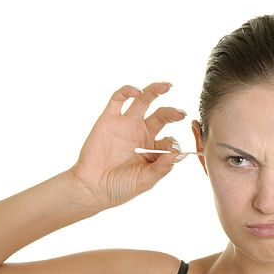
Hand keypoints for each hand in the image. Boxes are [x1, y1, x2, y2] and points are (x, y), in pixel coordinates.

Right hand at [69, 82, 186, 209]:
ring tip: (166, 86)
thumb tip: (180, 153)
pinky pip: (118, 99)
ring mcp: (125, 125)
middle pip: (161, 116)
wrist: (92, 187)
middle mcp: (141, 134)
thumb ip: (162, 167)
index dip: (173, 143)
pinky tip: (137, 91)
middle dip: (172, 113)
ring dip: (155, 91)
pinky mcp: (108, 119)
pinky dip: (127, 91)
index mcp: (152, 149)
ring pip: (143, 101)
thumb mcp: (146, 180)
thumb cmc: (120, 187)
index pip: (169, 140)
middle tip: (182, 114)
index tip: (173, 149)